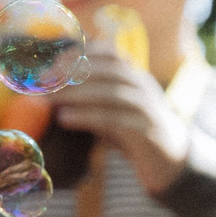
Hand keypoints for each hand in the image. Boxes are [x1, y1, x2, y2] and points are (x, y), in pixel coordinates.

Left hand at [51, 54, 191, 195]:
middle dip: (73, 72)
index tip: (51, 60)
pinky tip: (65, 118)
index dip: (80, 52)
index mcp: (135, 77)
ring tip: (47, 99)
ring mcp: (148, 108)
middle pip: (108, 69)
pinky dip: (86, 116)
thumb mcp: (112, 111)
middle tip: (41, 80)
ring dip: (76, 93)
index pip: (109, 53)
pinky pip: (114, 120)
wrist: (173, 163)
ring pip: (111, 92)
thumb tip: (51, 93)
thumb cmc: (134, 135)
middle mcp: (143, 86)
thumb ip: (90, 99)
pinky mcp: (148, 132)